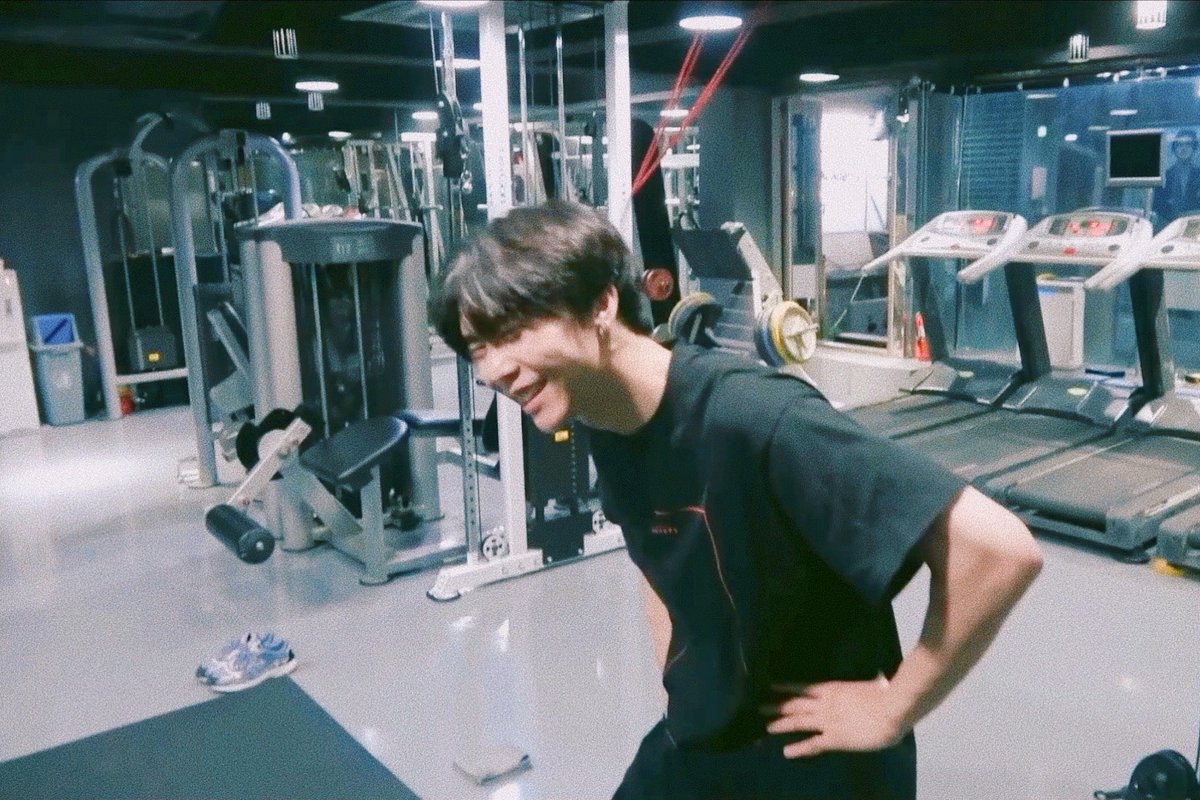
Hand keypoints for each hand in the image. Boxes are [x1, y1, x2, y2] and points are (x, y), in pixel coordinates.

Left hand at [760, 675, 907, 757]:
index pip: (804, 687)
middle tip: (760, 707)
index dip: (787, 687)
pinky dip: (799, 748)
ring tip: (767, 726)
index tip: (771, 685)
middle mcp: (824, 704)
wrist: (891, 709)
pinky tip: (786, 752)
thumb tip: (878, 680)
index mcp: (833, 689)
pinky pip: (812, 744)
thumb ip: (869, 684)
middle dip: (778, 706)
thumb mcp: (873, 684)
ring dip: (781, 724)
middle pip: (795, 704)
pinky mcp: (834, 738)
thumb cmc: (887, 694)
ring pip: (798, 722)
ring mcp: (827, 721)